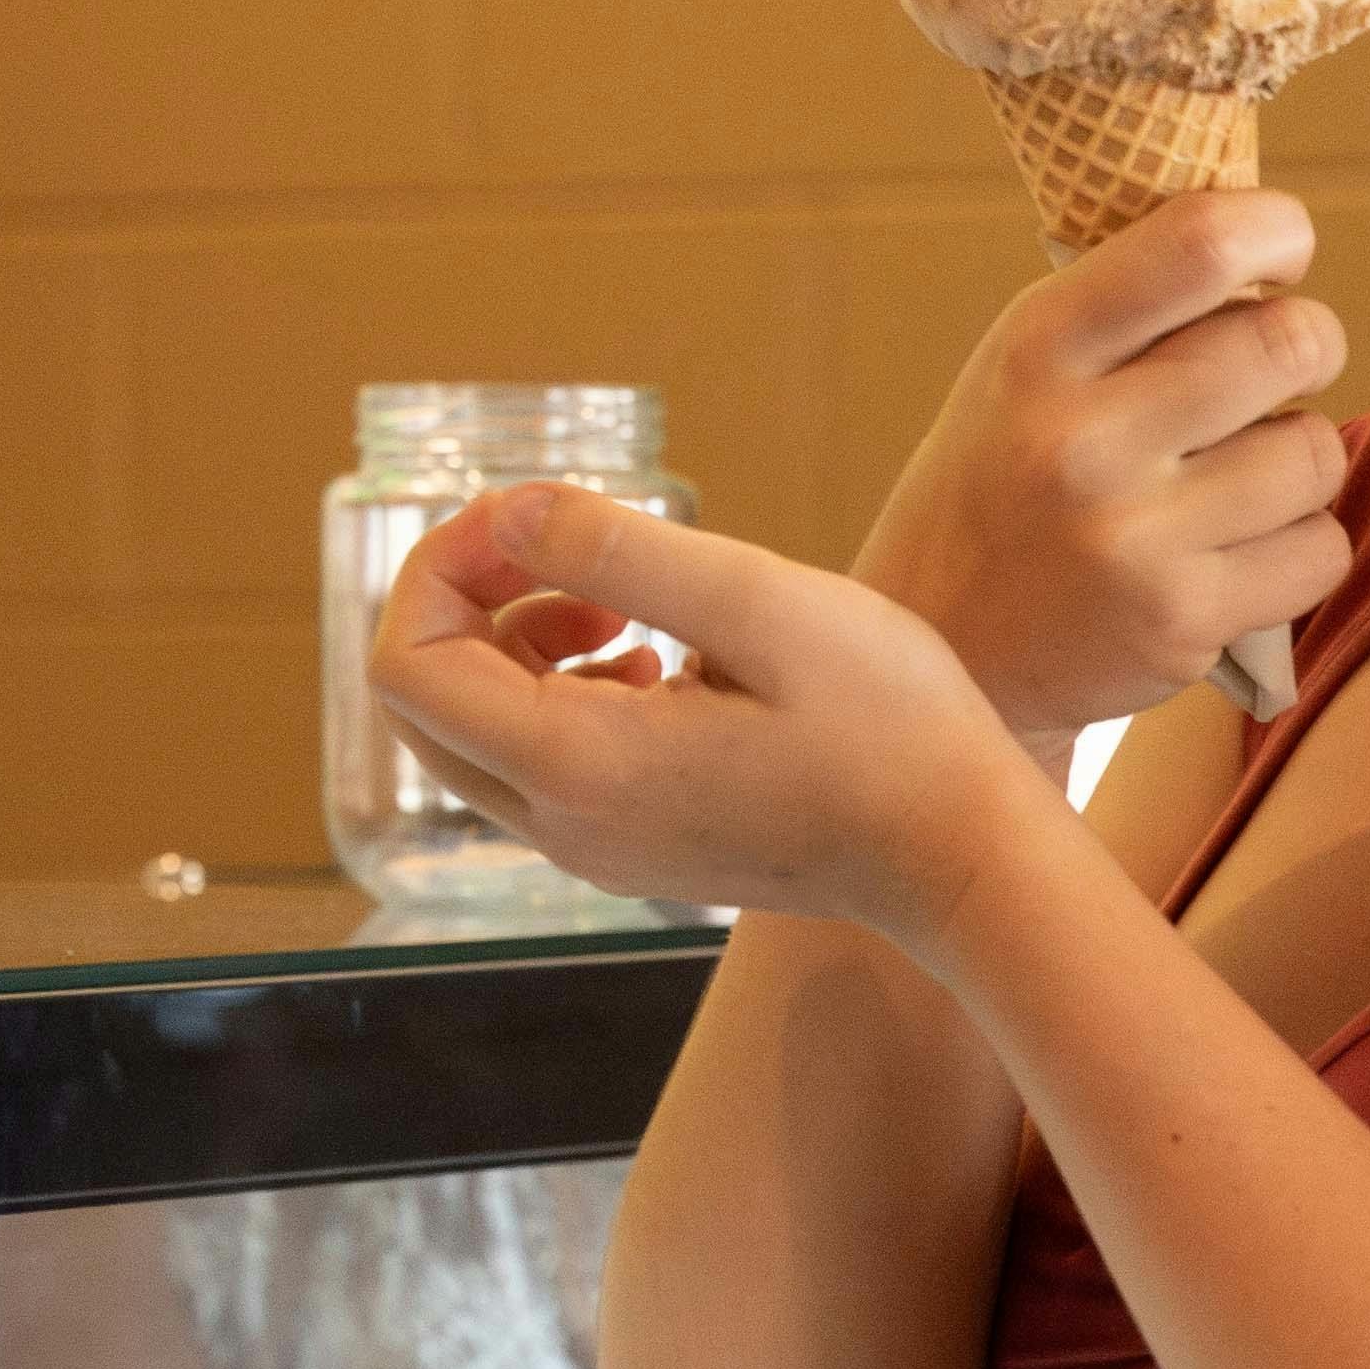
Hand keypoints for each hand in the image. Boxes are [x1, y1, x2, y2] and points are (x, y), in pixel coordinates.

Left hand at [365, 486, 1054, 947]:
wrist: (962, 857)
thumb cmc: (887, 726)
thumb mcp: (757, 604)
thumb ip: (618, 551)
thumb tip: (506, 511)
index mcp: (575, 764)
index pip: (407, 666)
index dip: (440, 569)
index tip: (531, 518)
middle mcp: (562, 826)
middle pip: (424, 705)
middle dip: (469, 603)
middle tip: (576, 551)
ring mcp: (594, 850)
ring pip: (477, 735)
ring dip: (518, 644)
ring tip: (631, 606)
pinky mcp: (632, 852)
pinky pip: (538, 768)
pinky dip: (562, 692)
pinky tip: (661, 661)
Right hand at [850, 192, 1354, 740]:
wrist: (946, 653)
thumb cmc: (1009, 482)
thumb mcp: (1025, 367)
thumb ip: (1131, 303)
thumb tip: (1274, 236)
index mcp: (1038, 347)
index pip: (1203, 243)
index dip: (1277, 232)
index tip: (1280, 255)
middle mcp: (1081, 439)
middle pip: (1294, 341)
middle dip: (1309, 347)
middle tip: (1275, 371)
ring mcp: (1132, 537)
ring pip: (1318, 453)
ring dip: (1298, 462)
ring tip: (1232, 482)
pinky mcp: (1180, 622)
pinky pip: (1320, 550)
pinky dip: (1298, 549)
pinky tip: (1232, 554)